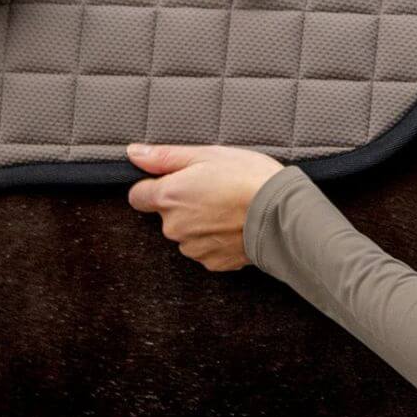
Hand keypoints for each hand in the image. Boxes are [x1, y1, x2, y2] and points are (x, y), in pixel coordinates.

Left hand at [125, 143, 284, 272]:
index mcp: (168, 197)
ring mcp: (193, 248)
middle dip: (183, 204)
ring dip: (200, 223)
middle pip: (166, 215)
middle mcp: (174, 227)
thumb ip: (165, 157)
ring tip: (228, 207)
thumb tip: (134, 154)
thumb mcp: (207, 154)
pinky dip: (216, 239)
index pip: (138, 196)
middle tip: (213, 189)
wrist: (282, 214)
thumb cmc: (248, 177)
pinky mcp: (213, 262)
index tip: (176, 181)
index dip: (155, 186)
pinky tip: (235, 225)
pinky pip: (206, 249)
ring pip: (186, 233)